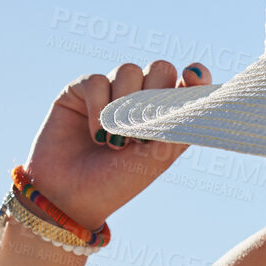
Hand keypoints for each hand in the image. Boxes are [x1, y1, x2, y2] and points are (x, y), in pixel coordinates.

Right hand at [21, 59, 208, 229]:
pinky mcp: (80, 91)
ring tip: (115, 142)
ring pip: (128, 70)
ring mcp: (109, 92)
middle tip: (140, 135)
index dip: (195, 76)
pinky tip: (96, 135)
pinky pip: (97, 81)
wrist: (71, 198)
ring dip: (124, 106)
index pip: (186, 83)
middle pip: (160, 68)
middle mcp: (138, 99)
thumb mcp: (158, 157)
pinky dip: (98, 108)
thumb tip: (193, 81)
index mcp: (163, 116)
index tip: (192, 77)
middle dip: (154, 96)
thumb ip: (179, 121)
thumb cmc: (116, 183)